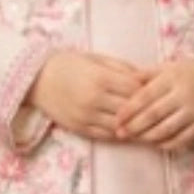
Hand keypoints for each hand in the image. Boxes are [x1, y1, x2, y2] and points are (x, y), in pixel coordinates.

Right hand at [28, 51, 147, 140]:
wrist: (36, 79)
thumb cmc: (69, 64)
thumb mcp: (96, 58)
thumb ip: (121, 68)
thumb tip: (146, 78)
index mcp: (100, 78)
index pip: (134, 89)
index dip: (147, 90)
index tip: (154, 90)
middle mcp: (93, 99)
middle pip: (130, 109)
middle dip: (143, 110)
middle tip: (156, 110)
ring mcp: (86, 116)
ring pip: (120, 126)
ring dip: (133, 126)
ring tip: (145, 123)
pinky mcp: (79, 128)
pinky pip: (106, 135)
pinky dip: (119, 133)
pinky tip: (127, 129)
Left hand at [114, 56, 193, 149]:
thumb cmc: (192, 71)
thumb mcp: (169, 66)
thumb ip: (147, 74)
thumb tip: (123, 81)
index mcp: (172, 77)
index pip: (145, 95)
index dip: (129, 109)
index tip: (116, 119)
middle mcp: (184, 94)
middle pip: (153, 114)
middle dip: (134, 126)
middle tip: (120, 134)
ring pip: (167, 129)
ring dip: (148, 137)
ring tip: (136, 139)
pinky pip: (183, 138)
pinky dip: (167, 143)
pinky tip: (156, 144)